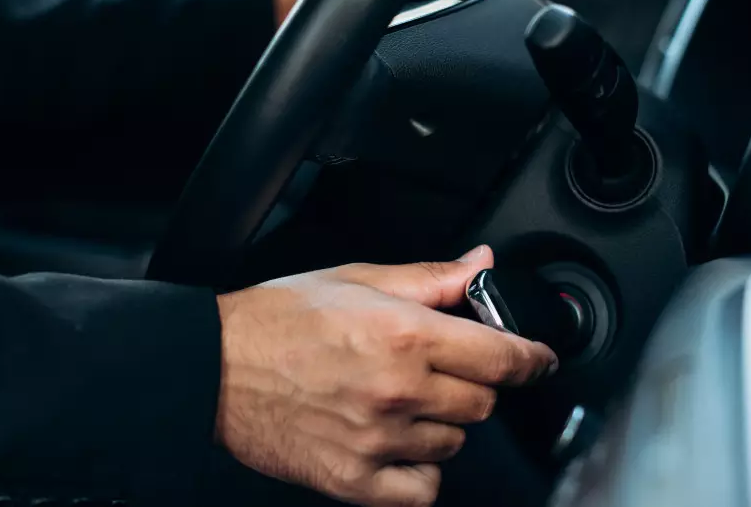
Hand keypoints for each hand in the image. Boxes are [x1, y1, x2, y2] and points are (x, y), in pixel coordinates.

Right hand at [215, 246, 556, 506]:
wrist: (214, 368)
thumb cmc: (278, 321)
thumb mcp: (357, 280)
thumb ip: (431, 278)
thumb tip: (481, 265)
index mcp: (404, 334)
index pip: (502, 357)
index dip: (530, 358)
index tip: (536, 360)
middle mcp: (398, 389)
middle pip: (482, 402)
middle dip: (473, 383)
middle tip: (438, 370)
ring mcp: (377, 440)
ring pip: (455, 443)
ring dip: (442, 423)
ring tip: (402, 402)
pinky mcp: (354, 480)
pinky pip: (423, 490)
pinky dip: (420, 471)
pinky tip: (398, 446)